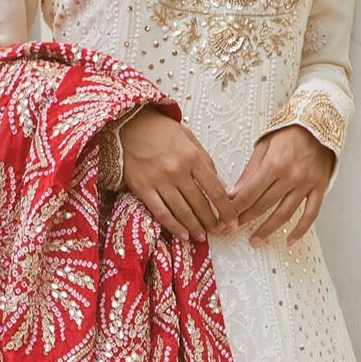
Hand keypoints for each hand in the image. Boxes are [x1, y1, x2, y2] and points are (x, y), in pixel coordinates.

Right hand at [119, 105, 235, 242]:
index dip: (226, 209)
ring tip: (202, 237)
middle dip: (212, 222)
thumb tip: (222, 187)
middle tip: (219, 232)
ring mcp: (159, 181)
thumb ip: (206, 163)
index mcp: (193, 157)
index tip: (231, 222)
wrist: (129, 125)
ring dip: (195, 227)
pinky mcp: (142, 188)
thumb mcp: (190, 140)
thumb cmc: (162, 131)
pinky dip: (173, 227)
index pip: (215, 190)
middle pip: (199, 204)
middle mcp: (177, 170)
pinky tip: (183, 235)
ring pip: (182, 211)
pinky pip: (161, 213)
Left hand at [228, 125, 332, 246]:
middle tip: (231, 231)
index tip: (223, 220)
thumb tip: (233, 194)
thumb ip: (250, 172)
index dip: (234, 209)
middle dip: (244, 220)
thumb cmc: (290, 131)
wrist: (320, 121)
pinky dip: (300, 230)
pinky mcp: (320, 188)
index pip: (248, 194)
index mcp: (274, 164)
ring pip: (284, 214)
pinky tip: (289, 241)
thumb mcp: (265, 146)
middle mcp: (291, 177)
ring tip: (254, 241)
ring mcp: (307, 184)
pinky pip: (310, 214)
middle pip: (263, 205)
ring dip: (267, 230)